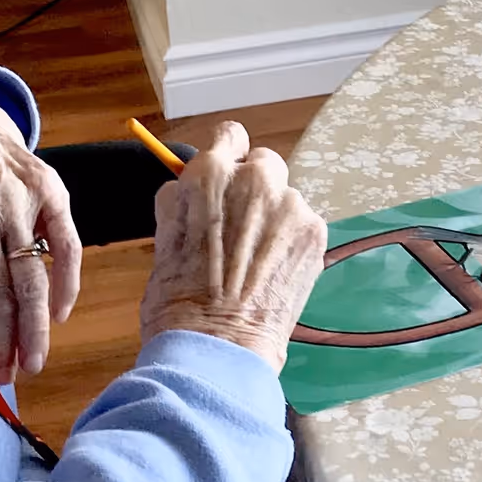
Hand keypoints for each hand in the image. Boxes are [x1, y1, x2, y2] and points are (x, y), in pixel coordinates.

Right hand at [138, 122, 325, 370]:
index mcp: (210, 174)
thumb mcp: (165, 235)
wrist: (217, 344)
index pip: (230, 136)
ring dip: (274, 219)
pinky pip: (303, 225)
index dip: (228, 155)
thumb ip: (185, 200)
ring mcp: (291, 206)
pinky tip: (273, 273)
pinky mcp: (315, 234)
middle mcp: (256, 180)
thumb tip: (191, 185)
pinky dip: (291, 243)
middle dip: (253, 187)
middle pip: (263, 163)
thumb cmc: (177, 298)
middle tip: (240, 224)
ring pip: (286, 198)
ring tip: (254, 261)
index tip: (228, 171)